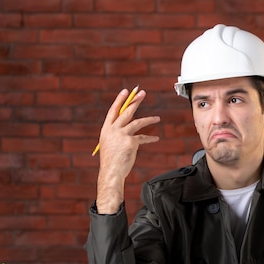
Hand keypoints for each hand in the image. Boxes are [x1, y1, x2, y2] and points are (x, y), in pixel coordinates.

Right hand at [96, 88, 159, 212]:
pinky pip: (143, 138)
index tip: (126, 92)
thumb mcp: (110, 144)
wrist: (111, 172)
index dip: (120, 100)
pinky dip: (150, 139)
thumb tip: (129, 125)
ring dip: (149, 120)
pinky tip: (155, 139)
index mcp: (106, 129)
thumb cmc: (111, 160)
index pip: (113, 111)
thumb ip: (117, 133)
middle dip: (135, 101)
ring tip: (157, 118)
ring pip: (138, 122)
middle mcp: (113, 130)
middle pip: (126, 111)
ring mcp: (122, 135)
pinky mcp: (131, 142)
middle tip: (142, 93)